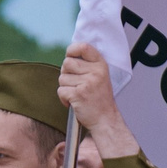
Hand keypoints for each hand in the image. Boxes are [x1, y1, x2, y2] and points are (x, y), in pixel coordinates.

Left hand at [59, 42, 137, 158]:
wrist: (105, 120)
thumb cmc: (99, 99)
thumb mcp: (100, 77)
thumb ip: (88, 65)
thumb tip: (68, 56)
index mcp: (101, 65)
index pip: (83, 47)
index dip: (72, 50)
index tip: (70, 56)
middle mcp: (95, 72)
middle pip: (67, 63)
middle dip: (66, 73)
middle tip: (74, 83)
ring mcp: (87, 83)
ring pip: (62, 78)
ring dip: (65, 87)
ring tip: (76, 94)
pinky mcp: (78, 95)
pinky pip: (61, 90)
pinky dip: (63, 98)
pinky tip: (73, 102)